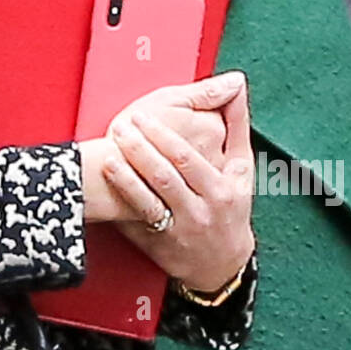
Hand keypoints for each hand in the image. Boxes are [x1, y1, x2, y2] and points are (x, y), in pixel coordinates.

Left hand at [107, 73, 254, 291]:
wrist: (223, 264)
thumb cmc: (231, 207)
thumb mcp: (241, 169)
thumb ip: (237, 125)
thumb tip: (237, 85)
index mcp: (221, 189)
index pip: (187, 158)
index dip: (162, 135)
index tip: (142, 115)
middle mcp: (200, 211)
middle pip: (165, 176)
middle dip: (139, 148)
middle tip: (119, 125)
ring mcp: (178, 230)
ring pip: (148, 199)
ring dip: (126, 174)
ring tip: (108, 150)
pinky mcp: (158, 243)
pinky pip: (137, 219)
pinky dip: (122, 199)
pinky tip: (110, 182)